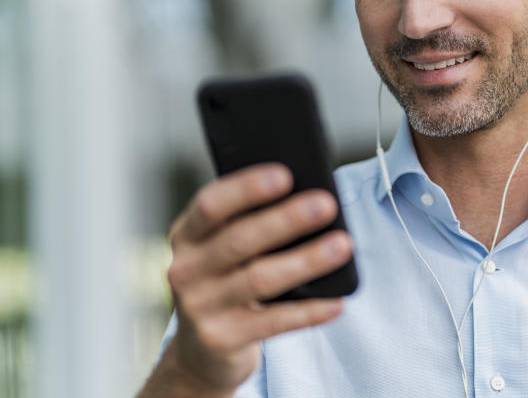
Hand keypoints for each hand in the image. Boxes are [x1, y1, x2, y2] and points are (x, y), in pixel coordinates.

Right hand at [147, 163, 352, 395]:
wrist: (202, 352)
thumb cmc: (225, 283)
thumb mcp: (221, 250)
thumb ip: (247, 225)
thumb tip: (308, 200)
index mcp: (186, 236)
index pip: (210, 205)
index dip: (246, 188)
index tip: (285, 175)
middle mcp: (185, 270)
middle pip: (240, 239)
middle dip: (286, 219)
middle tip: (326, 204)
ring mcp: (200, 308)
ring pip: (260, 279)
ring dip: (306, 260)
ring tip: (342, 246)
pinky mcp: (220, 340)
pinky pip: (273, 322)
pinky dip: (309, 311)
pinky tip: (336, 302)